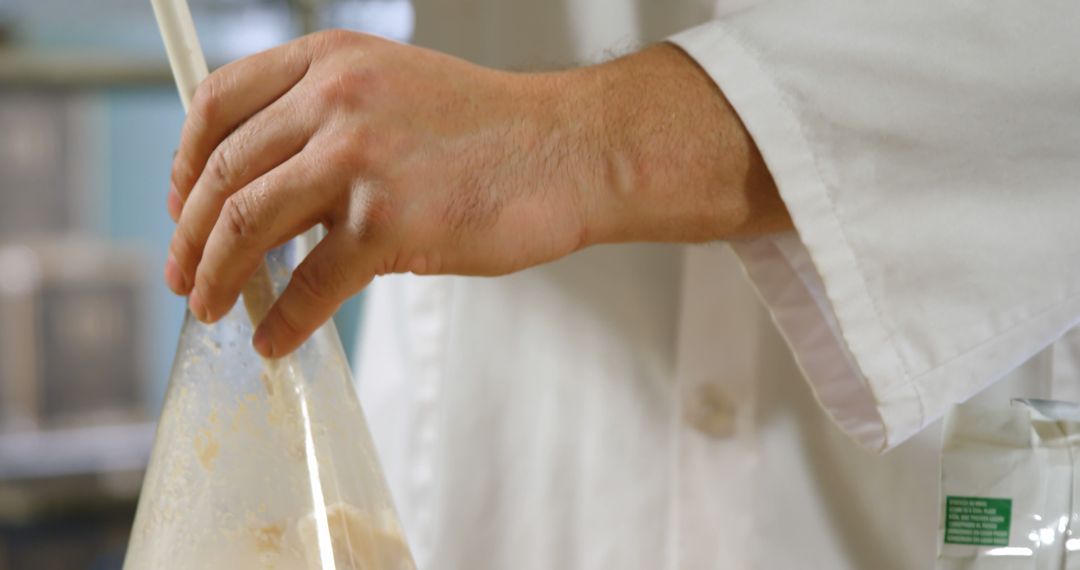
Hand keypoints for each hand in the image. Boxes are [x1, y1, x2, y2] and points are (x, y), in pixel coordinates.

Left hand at [164, 30, 787, 356]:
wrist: (569, 151)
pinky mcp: (391, 222)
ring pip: (250, 224)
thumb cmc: (491, 132)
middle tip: (184, 272)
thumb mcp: (395, 92)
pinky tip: (275, 338)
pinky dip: (284, 319)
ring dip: (217, 275)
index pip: (218, 101)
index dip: (186, 159)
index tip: (183, 202)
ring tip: (209, 306)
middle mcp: (336, 98)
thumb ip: (326, 127)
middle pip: (224, 171)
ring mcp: (361, 158)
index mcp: (331, 60)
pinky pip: (312, 283)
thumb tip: (268, 201)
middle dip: (191, 234)